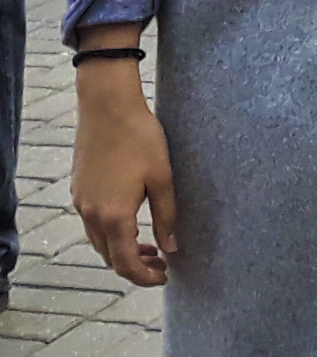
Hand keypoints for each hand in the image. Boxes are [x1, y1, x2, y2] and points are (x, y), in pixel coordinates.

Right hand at [72, 45, 175, 286]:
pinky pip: (92, 223)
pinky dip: (110, 232)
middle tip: (161, 262)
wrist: (108, 105)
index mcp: (113, 216)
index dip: (144, 276)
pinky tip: (129, 220)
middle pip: (110, 256)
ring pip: (99, 241)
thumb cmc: (139, 137)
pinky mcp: (79, 189)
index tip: (163, 277)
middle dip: (134, 265)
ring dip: (122, 249)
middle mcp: (91, 215)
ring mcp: (81, 202)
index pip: (125, 263)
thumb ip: (166, 216)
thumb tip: (172, 247)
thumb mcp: (162, 177)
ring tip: (149, 244)